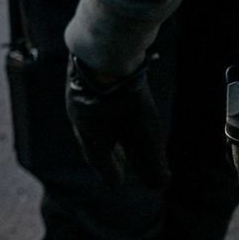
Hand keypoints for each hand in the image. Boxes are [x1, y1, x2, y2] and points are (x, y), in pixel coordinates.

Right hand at [65, 55, 168, 187]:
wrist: (102, 54)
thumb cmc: (124, 101)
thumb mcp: (144, 138)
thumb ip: (152, 166)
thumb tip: (159, 186)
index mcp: (90, 139)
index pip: (100, 163)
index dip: (112, 175)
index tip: (118, 185)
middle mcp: (80, 120)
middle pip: (93, 143)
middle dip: (106, 155)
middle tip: (117, 163)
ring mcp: (79, 96)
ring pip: (92, 121)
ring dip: (104, 132)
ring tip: (114, 133)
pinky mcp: (84, 77)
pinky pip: (94, 101)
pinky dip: (105, 111)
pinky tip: (113, 103)